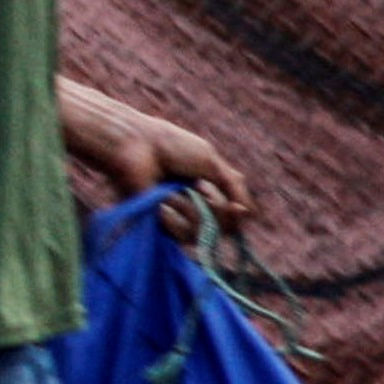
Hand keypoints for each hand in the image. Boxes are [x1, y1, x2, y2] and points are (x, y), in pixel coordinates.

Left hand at [58, 80, 251, 229]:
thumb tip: (248, 213)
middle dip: (213, 206)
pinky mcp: (159, 229)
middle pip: (223, 226)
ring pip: (202, 231)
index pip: (233, 214)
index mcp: (209, 188)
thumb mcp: (210, 161)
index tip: (236, 208)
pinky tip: (160, 204)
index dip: (235, 215)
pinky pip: (180, 236)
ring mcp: (177, 218)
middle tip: (196, 185)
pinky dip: (173, 218)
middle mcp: (195, 206)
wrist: (136, 148)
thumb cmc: (171, 147)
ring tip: (171, 190)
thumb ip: (233, 185)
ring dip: (190, 208)